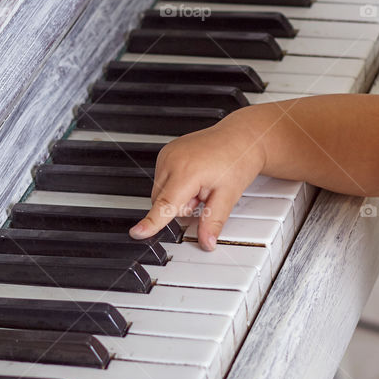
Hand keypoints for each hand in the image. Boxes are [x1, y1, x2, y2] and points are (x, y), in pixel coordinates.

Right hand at [129, 110, 266, 249]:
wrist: (242, 136)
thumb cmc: (238, 160)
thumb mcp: (229, 195)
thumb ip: (213, 222)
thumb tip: (206, 243)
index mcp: (187, 171)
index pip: (165, 205)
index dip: (151, 222)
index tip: (137, 233)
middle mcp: (171, 160)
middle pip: (161, 202)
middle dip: (180, 207)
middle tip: (204, 195)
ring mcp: (167, 153)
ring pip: (160, 192)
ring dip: (177, 196)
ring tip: (200, 184)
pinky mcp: (166, 152)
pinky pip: (162, 179)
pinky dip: (175, 184)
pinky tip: (194, 176)